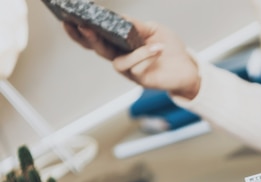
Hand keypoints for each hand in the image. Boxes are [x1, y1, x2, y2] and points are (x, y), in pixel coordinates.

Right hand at [63, 18, 200, 98]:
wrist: (188, 68)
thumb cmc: (170, 48)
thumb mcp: (152, 30)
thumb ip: (134, 24)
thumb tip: (116, 17)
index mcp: (120, 44)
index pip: (95, 37)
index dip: (80, 30)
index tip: (67, 17)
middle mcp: (120, 57)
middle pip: (97, 49)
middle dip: (87, 37)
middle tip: (81, 24)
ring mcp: (129, 71)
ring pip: (116, 61)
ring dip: (128, 49)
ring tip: (131, 34)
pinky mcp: (140, 80)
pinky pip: (137, 67)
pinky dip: (146, 55)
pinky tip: (158, 47)